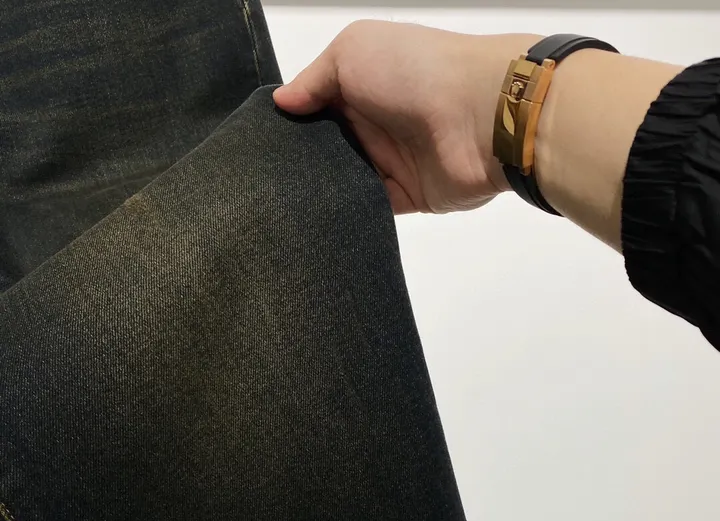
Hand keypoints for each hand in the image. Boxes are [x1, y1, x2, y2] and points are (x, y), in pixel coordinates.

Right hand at [273, 21, 539, 214]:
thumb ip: (313, 79)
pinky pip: (369, 207)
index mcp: (361, 85)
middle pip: (327, 149)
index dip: (291, 123)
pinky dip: (347, 212)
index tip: (261, 143)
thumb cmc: (412, 72)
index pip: (317, 108)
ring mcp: (391, 162)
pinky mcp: (406, 197)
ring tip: (283, 203)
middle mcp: (375, 123)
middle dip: (300, 163)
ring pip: (345, 181)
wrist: (478, 115)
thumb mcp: (352, 51)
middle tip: (266, 179)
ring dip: (321, 190)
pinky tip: (318, 218)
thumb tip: (281, 103)